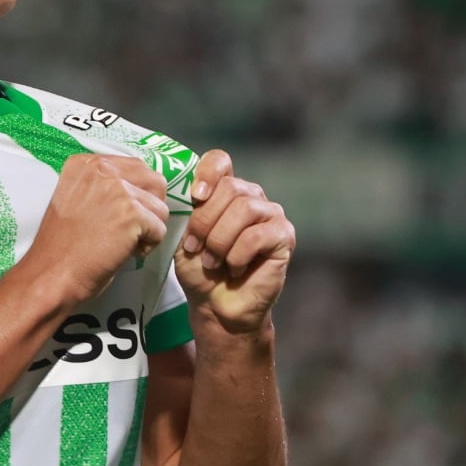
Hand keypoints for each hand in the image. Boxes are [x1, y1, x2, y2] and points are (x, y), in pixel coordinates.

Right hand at [18, 153, 169, 308]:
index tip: (119, 214)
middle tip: (129, 229)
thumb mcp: (75, 198)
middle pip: (154, 181)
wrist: (52, 272)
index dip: (136, 194)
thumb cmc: (62, 244)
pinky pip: (160, 230)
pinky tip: (124, 252)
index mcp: (86, 163)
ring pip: (160, 209)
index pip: (136, 167)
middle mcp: (103, 169)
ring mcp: (118, 190)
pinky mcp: (131, 214)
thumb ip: (102, 186)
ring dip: (148, 230)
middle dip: (149, 208)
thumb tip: (138, 190)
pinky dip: (147, 246)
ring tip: (123, 243)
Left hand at [174, 149, 293, 334]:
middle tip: (195, 247)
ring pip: (244, 209)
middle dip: (205, 220)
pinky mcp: (284, 236)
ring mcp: (271, 214)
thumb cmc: (199, 268)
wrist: (216, 305)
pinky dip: (237, 254)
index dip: (207, 173)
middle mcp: (251, 196)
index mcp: (224, 190)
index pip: (220, 160)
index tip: (195, 196)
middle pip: (230, 187)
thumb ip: (186, 208)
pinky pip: (257, 235)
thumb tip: (181, 188)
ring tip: (212, 260)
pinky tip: (234, 268)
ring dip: (220, 239)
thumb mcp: (183, 234)